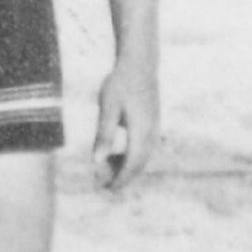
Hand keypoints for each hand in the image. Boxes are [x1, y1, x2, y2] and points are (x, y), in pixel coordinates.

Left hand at [92, 60, 159, 189]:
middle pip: (139, 164)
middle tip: (102, 185)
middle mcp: (152, 133)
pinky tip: (115, 154)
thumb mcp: (108, 107)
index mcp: (142, 131)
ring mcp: (155, 128)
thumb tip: (97, 161)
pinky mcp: (153, 124)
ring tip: (105, 169)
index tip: (105, 189)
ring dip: (125, 167)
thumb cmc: (120, 82)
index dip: (120, 180)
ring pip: (142, 157)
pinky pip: (144, 148)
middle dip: (122, 177)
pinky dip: (130, 156)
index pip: (132, 165)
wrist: (139, 63)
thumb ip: (104, 134)